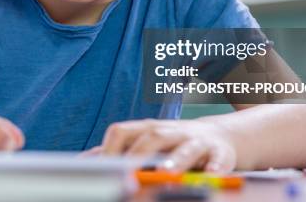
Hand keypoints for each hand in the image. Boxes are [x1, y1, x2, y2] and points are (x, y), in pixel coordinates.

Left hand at [100, 119, 235, 171]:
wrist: (219, 137)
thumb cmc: (173, 143)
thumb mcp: (145, 141)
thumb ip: (119, 150)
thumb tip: (85, 161)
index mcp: (147, 129)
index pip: (122, 131)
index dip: (110, 149)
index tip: (100, 170)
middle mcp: (171, 131)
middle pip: (152, 136)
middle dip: (139, 154)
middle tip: (128, 173)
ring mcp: (196, 141)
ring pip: (186, 146)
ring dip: (176, 159)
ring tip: (167, 172)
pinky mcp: (221, 153)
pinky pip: (218, 160)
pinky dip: (215, 168)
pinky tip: (210, 176)